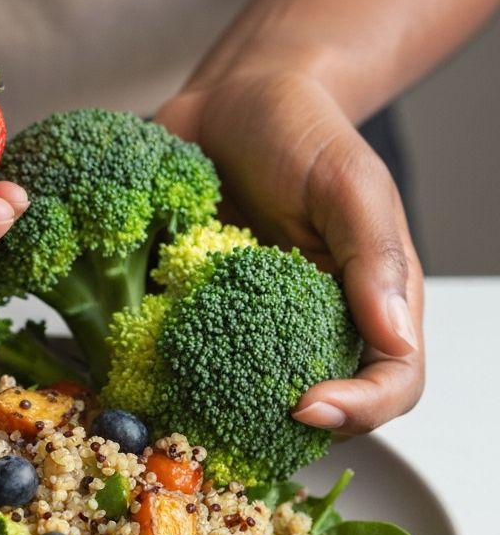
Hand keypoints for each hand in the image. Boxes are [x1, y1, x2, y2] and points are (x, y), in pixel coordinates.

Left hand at [156, 68, 423, 434]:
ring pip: (245, 397)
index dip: (360, 410)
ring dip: (216, 415)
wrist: (228, 102)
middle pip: (318, 408)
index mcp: (369, 301)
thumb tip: (395, 341)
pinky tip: (139, 373)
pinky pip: (183, 358)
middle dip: (280, 431)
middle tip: (234, 430)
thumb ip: (373, 257)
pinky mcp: (196, 311)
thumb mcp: (348, 183)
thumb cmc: (300, 133)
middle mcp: (312, 324)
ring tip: (181, 414)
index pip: (390, 381)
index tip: (304, 406)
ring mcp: (249, 323)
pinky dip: (165, 374)